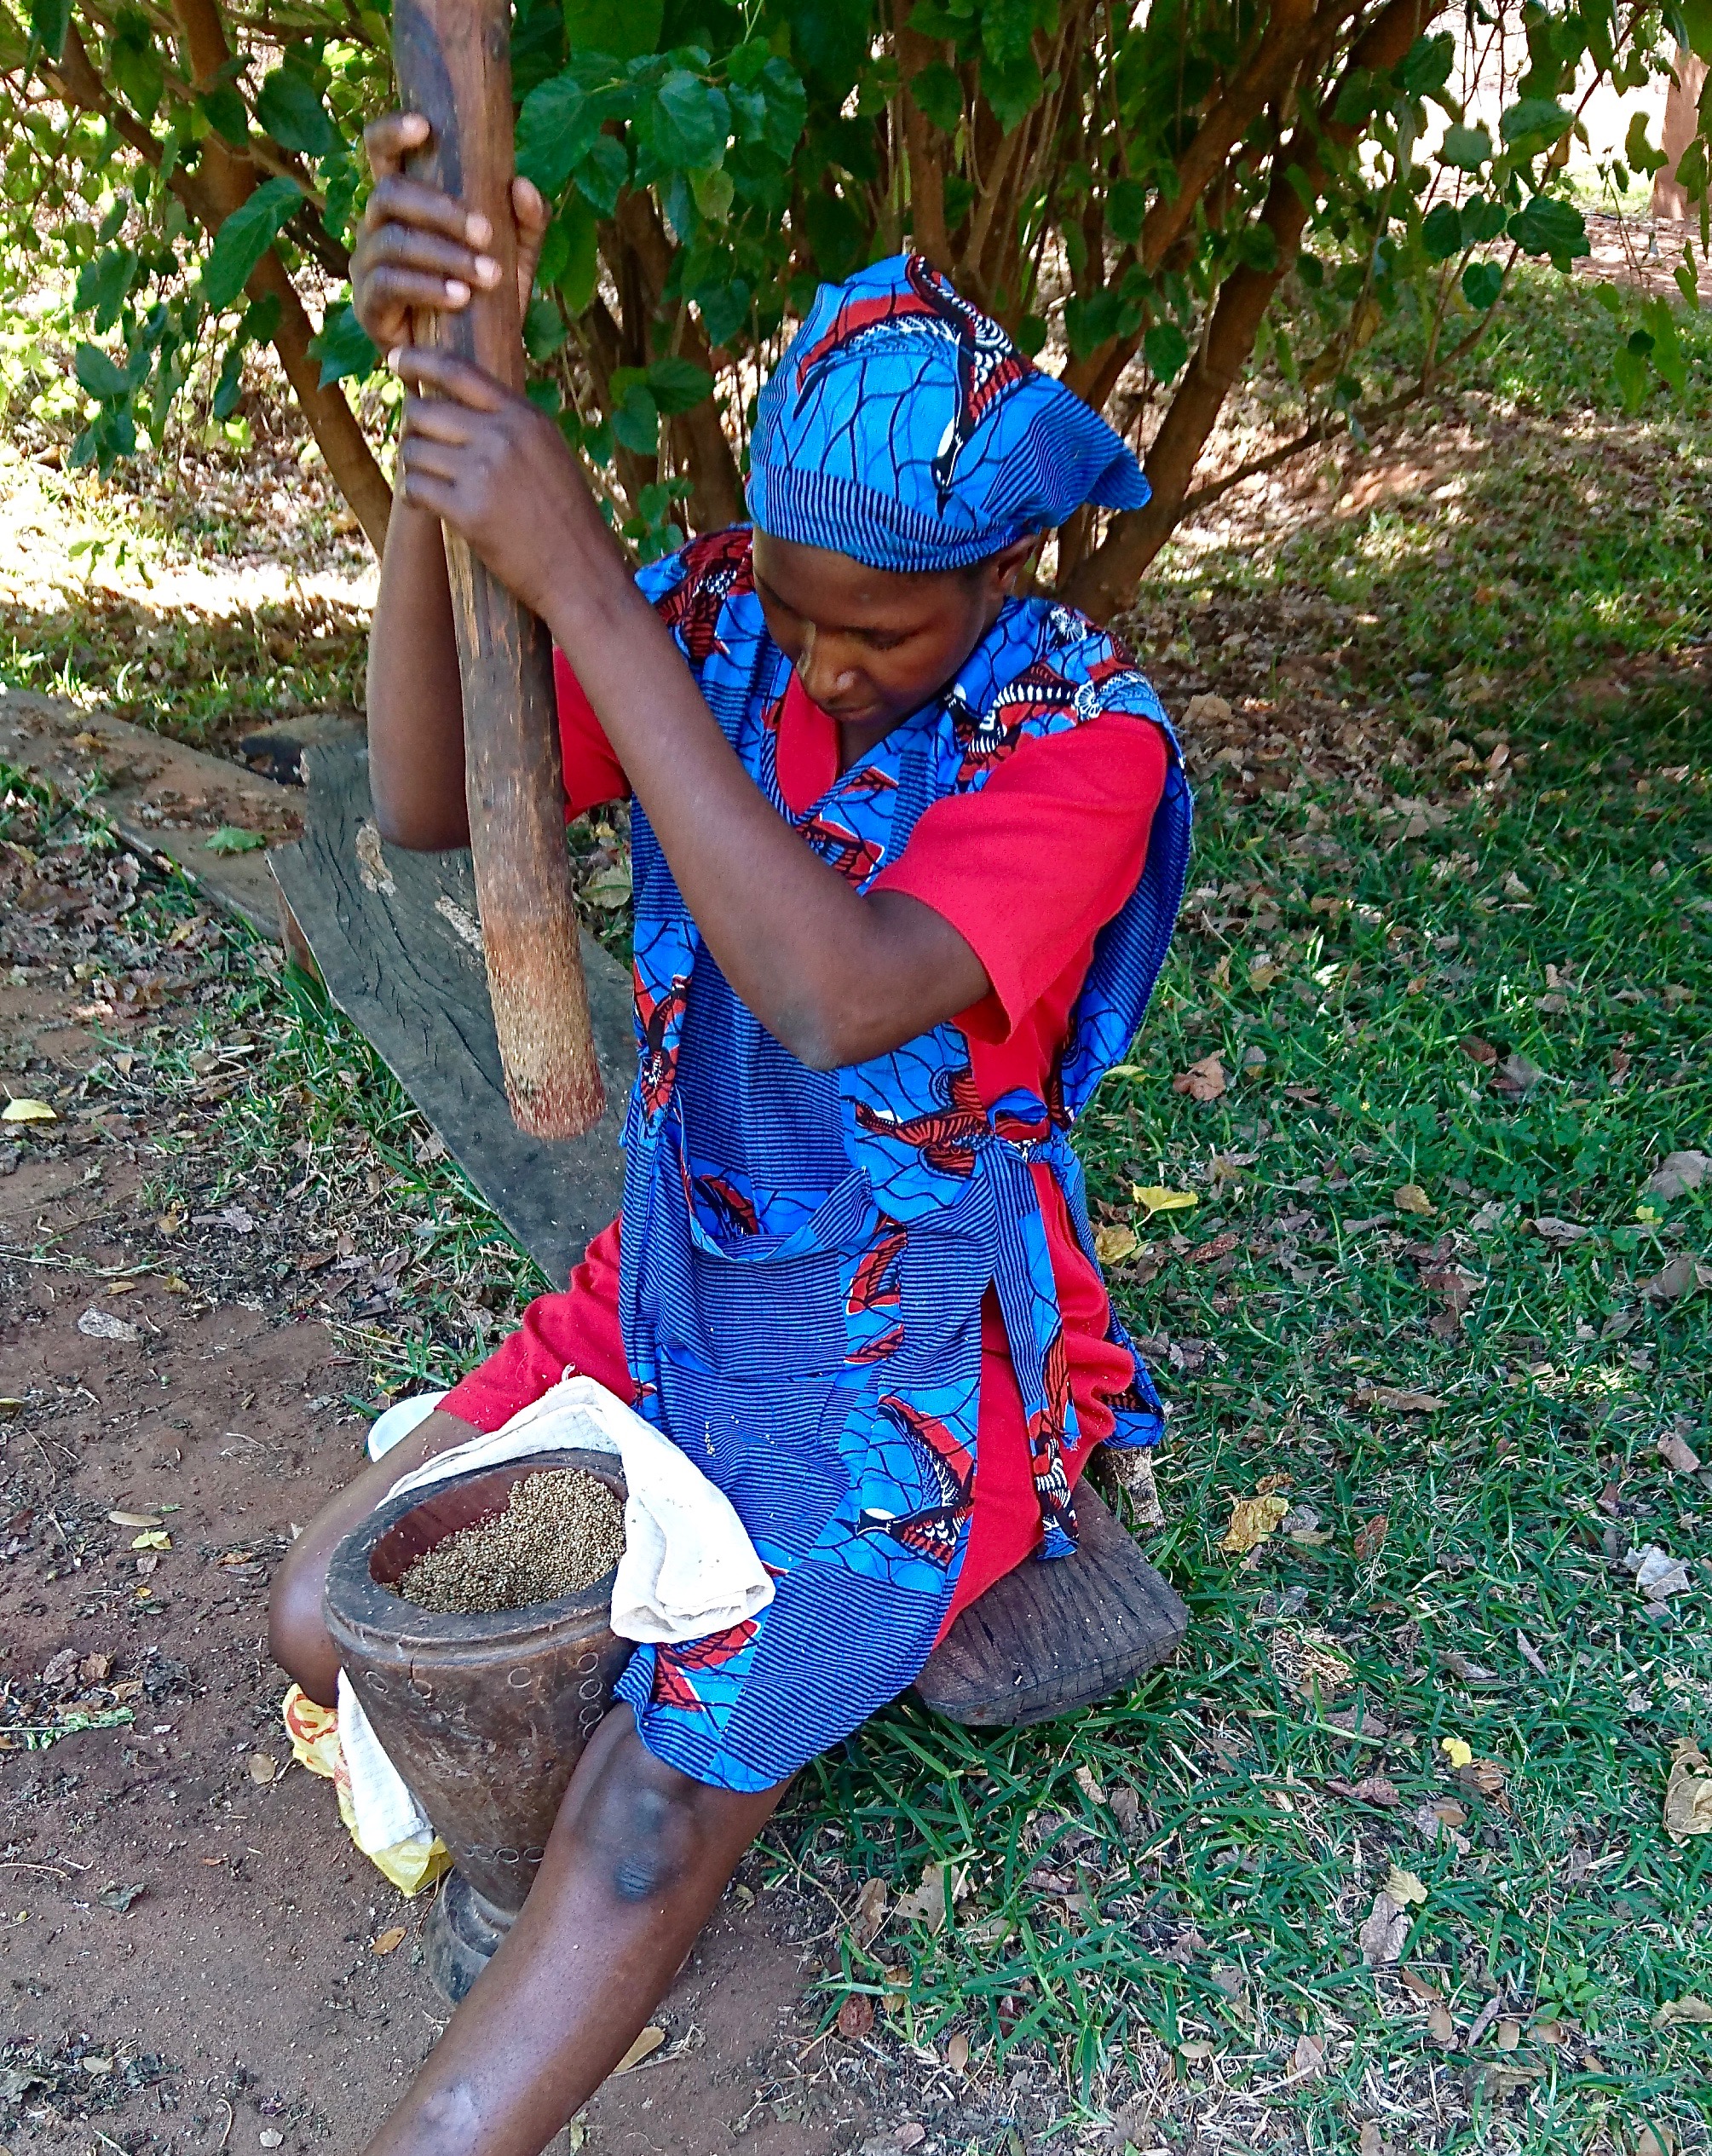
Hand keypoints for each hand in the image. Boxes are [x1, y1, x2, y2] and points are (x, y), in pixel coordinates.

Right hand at [353, 112, 550, 355]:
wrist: (474, 365)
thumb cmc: (488, 300)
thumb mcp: (516, 258)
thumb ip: (526, 223)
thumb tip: (522, 185)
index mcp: (404, 203)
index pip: (382, 151)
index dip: (393, 131)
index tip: (425, 126)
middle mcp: (377, 227)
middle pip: (390, 194)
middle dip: (440, 210)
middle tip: (486, 232)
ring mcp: (367, 266)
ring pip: (393, 241)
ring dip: (443, 255)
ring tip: (487, 274)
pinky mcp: (368, 307)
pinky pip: (388, 286)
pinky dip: (427, 289)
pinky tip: (460, 298)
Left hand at [393, 344, 625, 624]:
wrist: (581, 573)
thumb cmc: (567, 519)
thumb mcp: (550, 454)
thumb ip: (512, 426)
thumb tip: (459, 407)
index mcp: (524, 418)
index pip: (458, 371)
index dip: (419, 361)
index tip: (396, 360)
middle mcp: (503, 437)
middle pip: (424, 411)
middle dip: (413, 428)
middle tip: (420, 448)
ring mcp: (484, 473)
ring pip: (414, 450)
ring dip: (412, 465)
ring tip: (427, 481)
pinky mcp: (468, 511)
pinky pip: (416, 487)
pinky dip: (413, 495)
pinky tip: (422, 504)